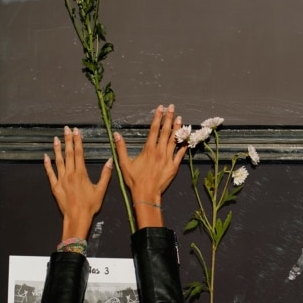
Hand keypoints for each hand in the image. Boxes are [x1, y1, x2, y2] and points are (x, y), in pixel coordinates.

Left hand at [44, 126, 111, 240]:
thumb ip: (105, 174)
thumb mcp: (101, 190)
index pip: (79, 153)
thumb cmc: (90, 205)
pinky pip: (50, 173)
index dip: (77, 141)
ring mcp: (61, 180)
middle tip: (66, 129)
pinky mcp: (55, 187)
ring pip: (58, 161)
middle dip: (68, 140)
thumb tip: (110, 161)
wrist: (77, 217)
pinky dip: (47, 165)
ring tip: (56, 139)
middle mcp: (70, 174)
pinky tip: (45, 157)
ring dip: (57, 149)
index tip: (76, 132)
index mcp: (81, 173)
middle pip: (69, 154)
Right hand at [115, 104, 186, 227]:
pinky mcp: (174, 166)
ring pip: (174, 140)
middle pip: (165, 131)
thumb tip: (116, 135)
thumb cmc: (134, 180)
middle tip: (172, 107)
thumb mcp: (124, 163)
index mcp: (148, 149)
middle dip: (169, 118)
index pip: (154, 129)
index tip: (160, 108)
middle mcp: (160, 151)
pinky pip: (180, 154)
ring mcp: (168, 158)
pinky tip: (186, 138)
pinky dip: (183, 145)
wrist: (146, 194)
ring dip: (177, 128)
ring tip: (180, 118)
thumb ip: (121, 148)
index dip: (157, 117)